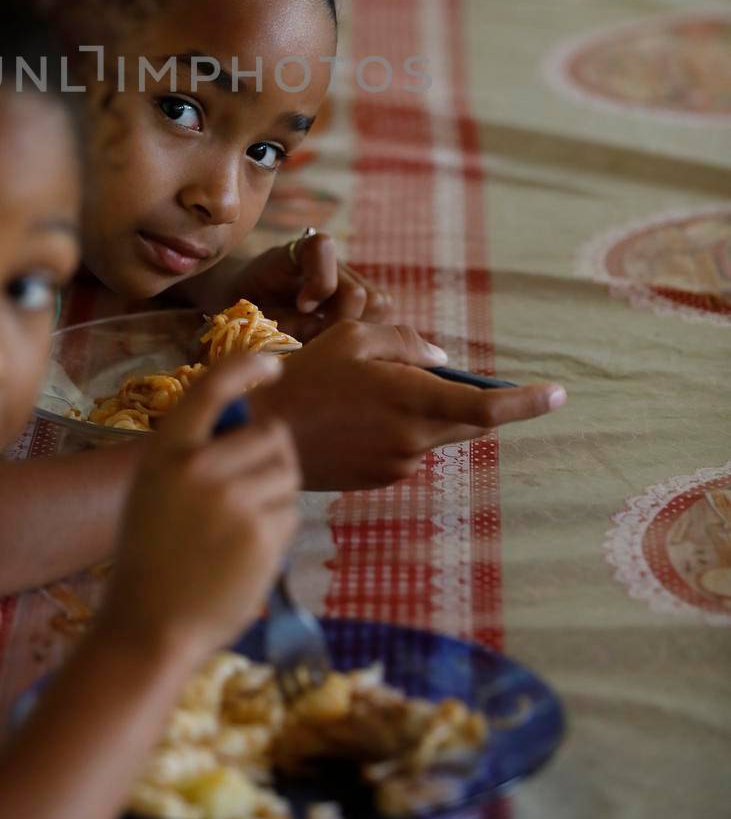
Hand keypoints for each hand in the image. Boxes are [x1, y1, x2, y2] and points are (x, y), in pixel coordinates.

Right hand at [101, 355, 298, 666]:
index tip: (272, 362)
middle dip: (272, 455)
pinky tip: (247, 551)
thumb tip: (258, 427)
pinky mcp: (261, 536)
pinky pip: (290, 513)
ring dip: (278, 491)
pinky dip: (278, 528)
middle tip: (253, 486)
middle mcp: (199, 468)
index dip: (245, 366)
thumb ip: (194, 454)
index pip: (210, 387)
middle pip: (271, 435)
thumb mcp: (154, 490)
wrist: (149, 626)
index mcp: (166, 451)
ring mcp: (232, 502)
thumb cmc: (151, 555)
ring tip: (244, 523)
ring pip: (288, 473)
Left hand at [231, 233, 398, 338]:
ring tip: (325, 339)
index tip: (302, 306)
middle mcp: (330, 260)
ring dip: (354, 329)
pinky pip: (381, 316)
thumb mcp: (251, 312)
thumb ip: (282, 321)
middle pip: (359, 292)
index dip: (319, 283)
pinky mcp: (363, 298)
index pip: (323, 247)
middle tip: (314, 338)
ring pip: (377, 304)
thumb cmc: (244, 305)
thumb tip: (318, 330)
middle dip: (338, 322)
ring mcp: (350, 278)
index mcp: (296, 252)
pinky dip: (363, 332)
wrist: (244, 301)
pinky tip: (336, 338)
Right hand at [250, 320, 567, 490]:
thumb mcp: (353, 338)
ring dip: (422, 410)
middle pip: (467, 421)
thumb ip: (405, 344)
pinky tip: (355, 415)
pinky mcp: (381, 480)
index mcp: (411, 399)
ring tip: (366, 389)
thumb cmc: (305, 377)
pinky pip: (408, 448)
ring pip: (434, 432)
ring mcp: (399, 465)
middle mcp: (414, 439)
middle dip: (473, 399)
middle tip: (446, 376)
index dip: (527, 402)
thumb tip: (442, 360)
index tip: (559, 394)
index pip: (487, 407)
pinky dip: (399, 428)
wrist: (260, 435)